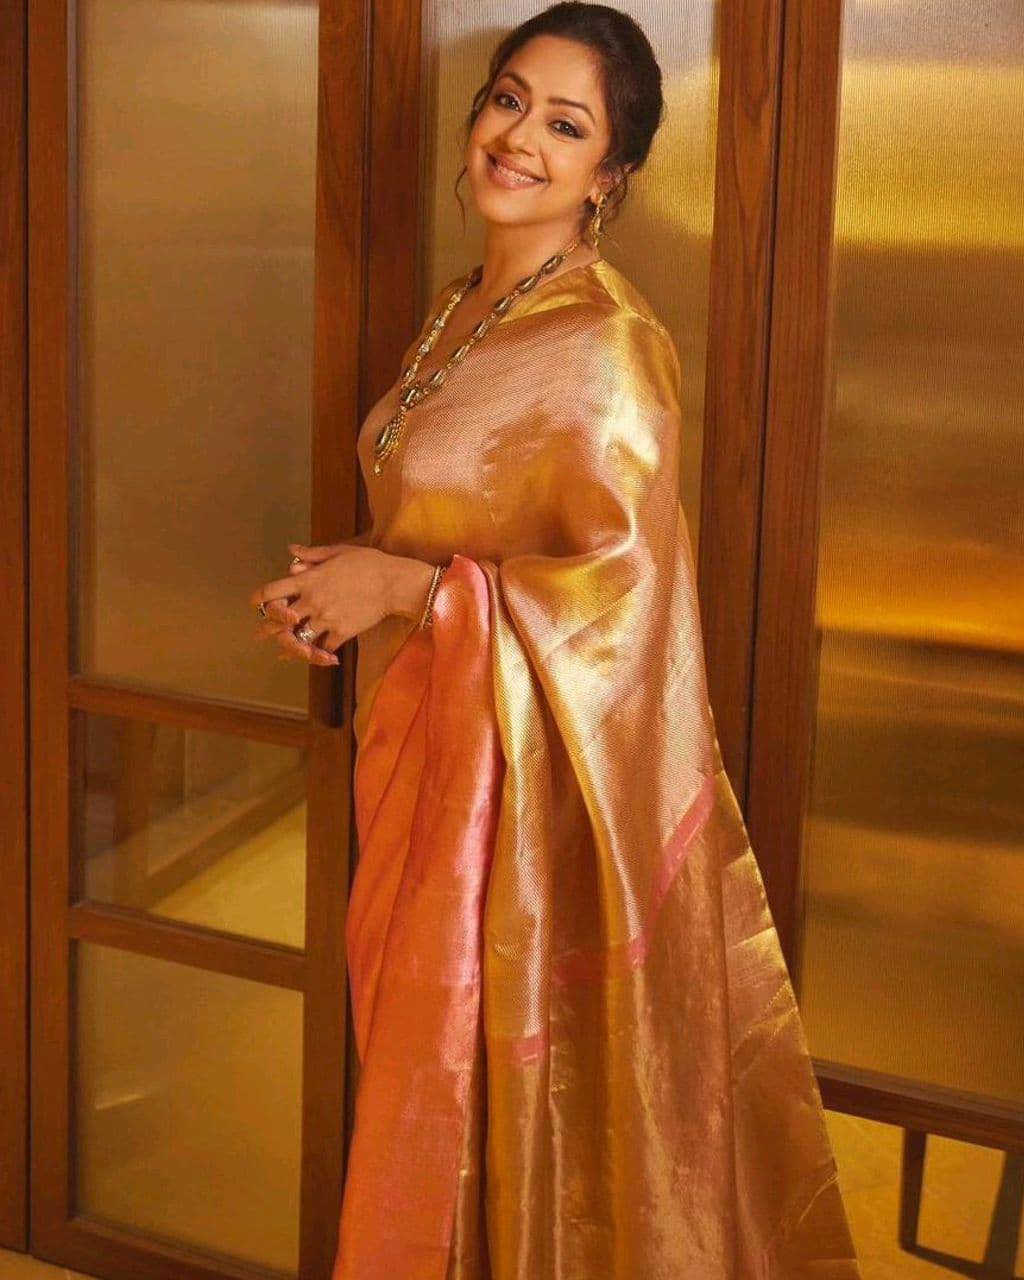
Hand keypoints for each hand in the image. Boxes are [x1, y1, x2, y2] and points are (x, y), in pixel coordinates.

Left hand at [249, 538, 387, 665]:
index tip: (254, 603)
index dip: (260, 598)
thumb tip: (291, 550)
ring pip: (299, 638)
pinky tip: (316, 657)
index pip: (273, 590)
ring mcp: (325, 619)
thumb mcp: (339, 551)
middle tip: (259, 636)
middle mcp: (312, 601)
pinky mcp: (341, 633)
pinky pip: (323, 648)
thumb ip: (312, 554)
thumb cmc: (369, 563)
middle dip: (267, 629)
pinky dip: (319, 653)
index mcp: (309, 580)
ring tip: (283, 653)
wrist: (394, 584)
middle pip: (280, 619)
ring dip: (290, 646)